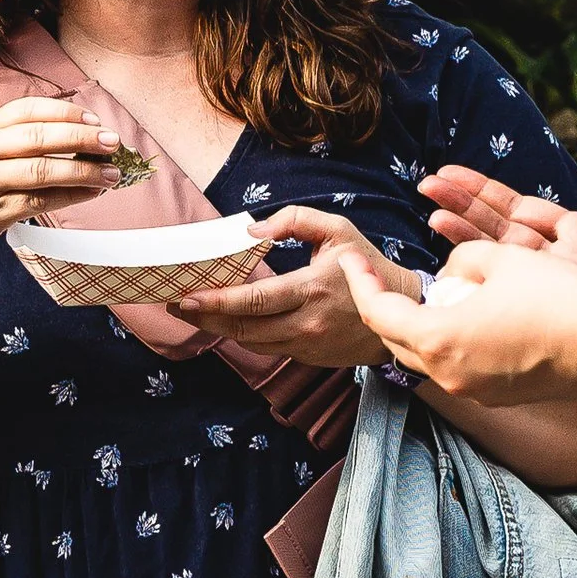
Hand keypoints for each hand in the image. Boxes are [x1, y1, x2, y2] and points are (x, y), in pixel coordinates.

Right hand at [0, 95, 120, 268]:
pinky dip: (70, 196)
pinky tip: (90, 194)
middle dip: (82, 139)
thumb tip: (78, 136)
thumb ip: (20, 140)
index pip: (30, 109)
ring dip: (83, 172)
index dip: (66, 113)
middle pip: (40, 137)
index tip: (95, 121)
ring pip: (43, 170)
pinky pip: (39, 201)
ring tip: (111, 174)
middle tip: (113, 143)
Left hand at [170, 205, 395, 363]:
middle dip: (205, 317)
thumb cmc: (365, 264)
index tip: (186, 295)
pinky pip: (268, 348)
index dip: (216, 300)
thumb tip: (252, 232)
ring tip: (193, 311)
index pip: (254, 301)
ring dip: (220, 328)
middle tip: (176, 304)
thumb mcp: (337, 229)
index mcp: (312, 288)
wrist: (400, 309)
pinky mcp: (309, 356)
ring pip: (252, 343)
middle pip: (244, 328)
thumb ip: (295, 220)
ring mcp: (308, 345)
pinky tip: (227, 320)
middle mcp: (307, 323)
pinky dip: (245, 335)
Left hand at [344, 241, 576, 409]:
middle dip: (382, 306)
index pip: (378, 312)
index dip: (360, 282)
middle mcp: (448, 374)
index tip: (350, 259)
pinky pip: (455, 367)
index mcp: (439, 339)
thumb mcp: (502, 257)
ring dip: (416, 326)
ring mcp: (473, 390)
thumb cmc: (558, 295)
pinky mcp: (497, 396)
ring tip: (422, 294)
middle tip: (376, 276)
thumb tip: (450, 274)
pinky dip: (447, 342)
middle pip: (394, 340)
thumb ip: (460, 260)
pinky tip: (462, 317)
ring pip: (424, 357)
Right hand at [420, 130, 576, 310]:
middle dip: (465, 207)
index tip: (452, 175)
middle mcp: (567, 257)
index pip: (524, 209)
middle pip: (503, 227)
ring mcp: (561, 277)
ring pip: (500, 248)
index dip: (488, 192)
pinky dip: (480, 253)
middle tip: (427, 186)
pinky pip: (513, 271)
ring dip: (463, 227)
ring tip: (429, 206)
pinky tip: (451, 238)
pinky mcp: (562, 291)